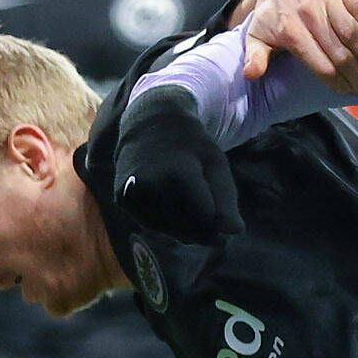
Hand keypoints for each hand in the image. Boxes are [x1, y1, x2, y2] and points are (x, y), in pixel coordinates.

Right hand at [112, 88, 238, 238]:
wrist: (148, 125)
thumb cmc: (189, 145)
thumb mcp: (215, 164)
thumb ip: (226, 199)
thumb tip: (235, 232)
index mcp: (178, 174)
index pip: (207, 219)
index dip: (218, 218)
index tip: (218, 205)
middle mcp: (150, 186)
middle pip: (187, 229)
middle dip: (201, 225)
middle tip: (202, 199)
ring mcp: (132, 194)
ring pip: (169, 231)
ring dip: (183, 223)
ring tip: (182, 193)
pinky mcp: (122, 200)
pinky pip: (152, 225)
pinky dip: (164, 220)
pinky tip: (166, 198)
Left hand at [235, 0, 357, 95]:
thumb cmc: (275, 9)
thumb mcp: (257, 32)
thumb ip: (254, 56)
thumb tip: (251, 75)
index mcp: (289, 29)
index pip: (319, 64)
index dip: (336, 82)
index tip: (347, 92)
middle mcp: (308, 12)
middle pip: (339, 52)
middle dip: (356, 74)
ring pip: (353, 32)